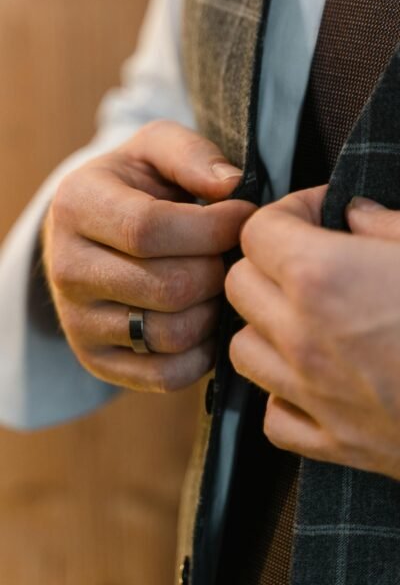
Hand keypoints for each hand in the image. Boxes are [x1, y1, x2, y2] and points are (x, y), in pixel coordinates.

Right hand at [43, 120, 254, 391]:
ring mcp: (77, 321)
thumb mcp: (156, 149)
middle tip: (235, 254)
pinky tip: (207, 316)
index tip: (246, 215)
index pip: (149, 229)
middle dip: (219, 269)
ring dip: (214, 310)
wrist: (96, 232)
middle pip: (167, 287)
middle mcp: (66, 268)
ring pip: (170, 335)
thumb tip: (231, 187)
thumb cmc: (136, 185)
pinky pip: (166, 375)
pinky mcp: (97, 360)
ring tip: (221, 282)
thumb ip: (191, 155)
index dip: (212, 226)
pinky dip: (202, 352)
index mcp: (76, 205)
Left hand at [226, 186, 399, 479]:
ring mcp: (313, 395)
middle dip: (268, 262)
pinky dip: (284, 393)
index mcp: (322, 278)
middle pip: (239, 284)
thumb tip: (358, 215)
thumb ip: (386, 224)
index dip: (288, 211)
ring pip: (241, 348)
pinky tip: (317, 377)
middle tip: (311, 257)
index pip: (257, 230)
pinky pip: (275, 414)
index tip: (321, 214)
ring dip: (265, 325)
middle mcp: (301, 337)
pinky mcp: (335, 443)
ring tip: (306, 316)